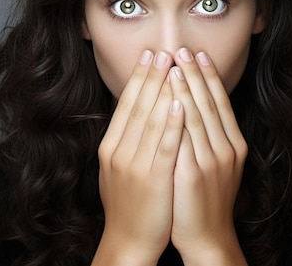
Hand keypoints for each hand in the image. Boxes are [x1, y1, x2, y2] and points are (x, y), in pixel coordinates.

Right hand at [93, 50, 184, 265]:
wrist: (129, 241)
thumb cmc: (129, 204)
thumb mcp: (118, 169)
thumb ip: (125, 140)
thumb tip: (136, 111)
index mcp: (110, 148)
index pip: (126, 106)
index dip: (138, 79)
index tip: (149, 56)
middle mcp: (119, 152)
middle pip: (137, 106)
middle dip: (151, 76)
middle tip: (162, 50)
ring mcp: (135, 165)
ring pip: (151, 120)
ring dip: (163, 90)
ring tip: (174, 66)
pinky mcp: (153, 178)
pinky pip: (164, 145)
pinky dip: (172, 122)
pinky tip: (180, 103)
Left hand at [168, 48, 247, 265]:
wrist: (207, 237)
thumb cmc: (205, 199)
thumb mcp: (216, 165)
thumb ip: (209, 138)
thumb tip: (193, 108)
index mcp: (233, 145)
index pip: (220, 103)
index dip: (209, 77)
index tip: (198, 54)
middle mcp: (226, 149)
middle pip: (209, 103)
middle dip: (195, 73)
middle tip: (182, 48)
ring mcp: (211, 161)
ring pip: (197, 116)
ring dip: (184, 87)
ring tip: (172, 64)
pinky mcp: (192, 174)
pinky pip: (182, 138)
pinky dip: (175, 115)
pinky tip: (166, 98)